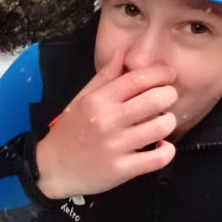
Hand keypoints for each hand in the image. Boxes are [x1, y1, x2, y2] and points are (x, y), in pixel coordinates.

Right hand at [33, 48, 176, 199]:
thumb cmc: (69, 131)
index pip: (138, 78)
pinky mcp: (122, 169)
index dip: (161, 73)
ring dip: (168, 123)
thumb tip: (123, 51)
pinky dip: (166, 151)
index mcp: (99, 100)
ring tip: (160, 124)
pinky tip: (159, 147)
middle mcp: (108, 120)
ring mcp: (116, 146)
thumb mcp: (82, 99)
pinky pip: (158, 158)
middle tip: (166, 100)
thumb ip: (105, 76)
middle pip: (156, 99)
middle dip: (169, 96)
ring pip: (162, 127)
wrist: (51, 168)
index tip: (169, 76)